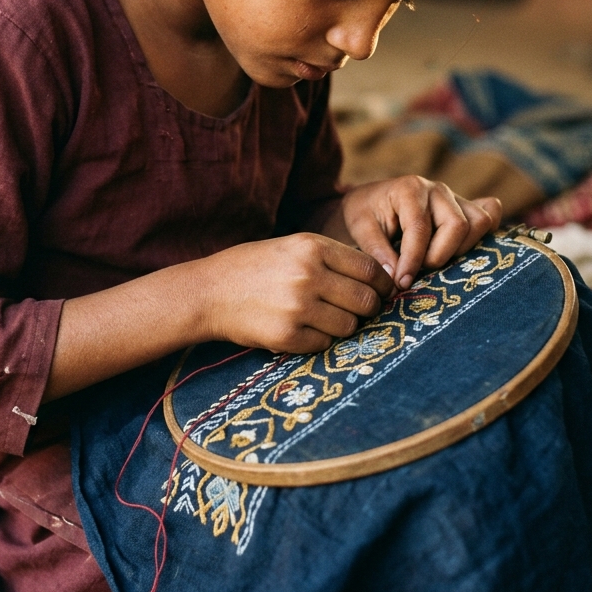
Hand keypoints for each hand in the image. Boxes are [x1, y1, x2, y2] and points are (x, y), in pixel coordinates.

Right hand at [199, 233, 394, 353]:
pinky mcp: (287, 335)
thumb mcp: (292, 247)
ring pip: (349, 326)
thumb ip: (331, 258)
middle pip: (366, 301)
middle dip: (368, 309)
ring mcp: (298, 307)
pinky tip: (302, 328)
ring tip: (322, 318)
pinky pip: (325, 343)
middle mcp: (308, 275)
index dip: (382, 285)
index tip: (382, 292)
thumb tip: (377, 279)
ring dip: (342, 326)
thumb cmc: (254, 267)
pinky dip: (319, 340)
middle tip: (357, 310)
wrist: (208, 292)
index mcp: (312, 247)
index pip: (369, 269)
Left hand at [340, 177, 501, 290]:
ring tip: (434, 261)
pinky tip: (465, 249)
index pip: (420, 229)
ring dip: (461, 249)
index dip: (413, 260)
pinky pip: (489, 216)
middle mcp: (437, 189)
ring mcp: (455, 197)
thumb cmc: (364, 213)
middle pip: (457, 225)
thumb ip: (377, 252)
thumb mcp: (360, 228)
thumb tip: (397, 279)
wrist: (370, 200)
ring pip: (478, 223)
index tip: (402, 283)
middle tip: (417, 271)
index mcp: (409, 189)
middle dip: (438, 256)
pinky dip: (483, 234)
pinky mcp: (465, 207)